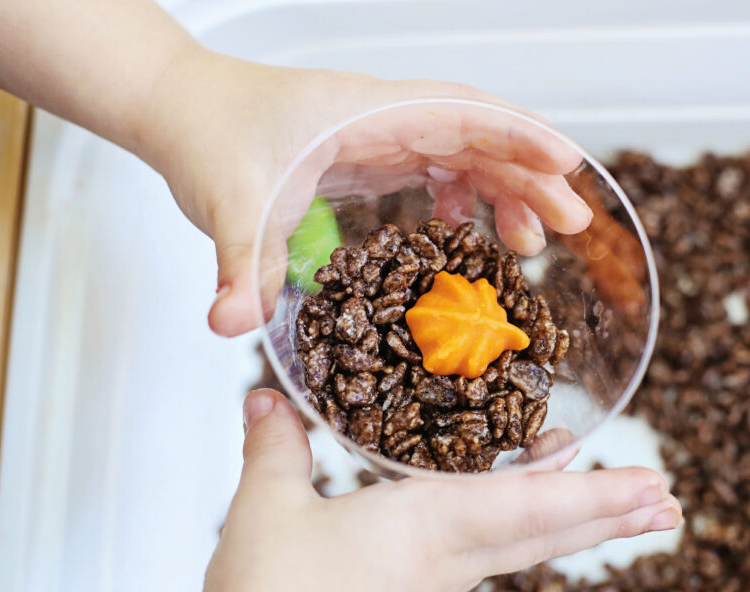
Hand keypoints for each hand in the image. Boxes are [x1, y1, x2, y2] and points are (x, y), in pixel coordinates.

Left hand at [137, 47, 592, 337]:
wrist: (177, 109)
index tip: (567, 164)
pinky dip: (464, 198)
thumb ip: (239, 263)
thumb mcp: (226, 201)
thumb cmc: (205, 132)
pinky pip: (436, 169)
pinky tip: (467, 232)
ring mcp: (380, 135)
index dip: (519, 136)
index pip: (461, 112)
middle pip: (478, 135)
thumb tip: (233, 324)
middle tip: (571, 224)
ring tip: (530, 243)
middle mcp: (383, 119)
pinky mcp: (370, 156)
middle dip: (531, 175)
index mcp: (365, 113)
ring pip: (465, 153)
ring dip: (505, 190)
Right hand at [152, 390, 680, 591]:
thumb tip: (268, 398)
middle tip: (669, 505)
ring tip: (617, 503)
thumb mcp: (268, 508)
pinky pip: (483, 557)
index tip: (655, 488)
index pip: (530, 506)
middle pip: (546, 533)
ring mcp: (431, 588)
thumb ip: (276, 445)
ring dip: (572, 519)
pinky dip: (517, 530)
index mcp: (426, 528)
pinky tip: (505, 522)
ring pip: (521, 546)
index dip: (597, 494)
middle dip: (612, 515)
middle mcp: (444, 561)